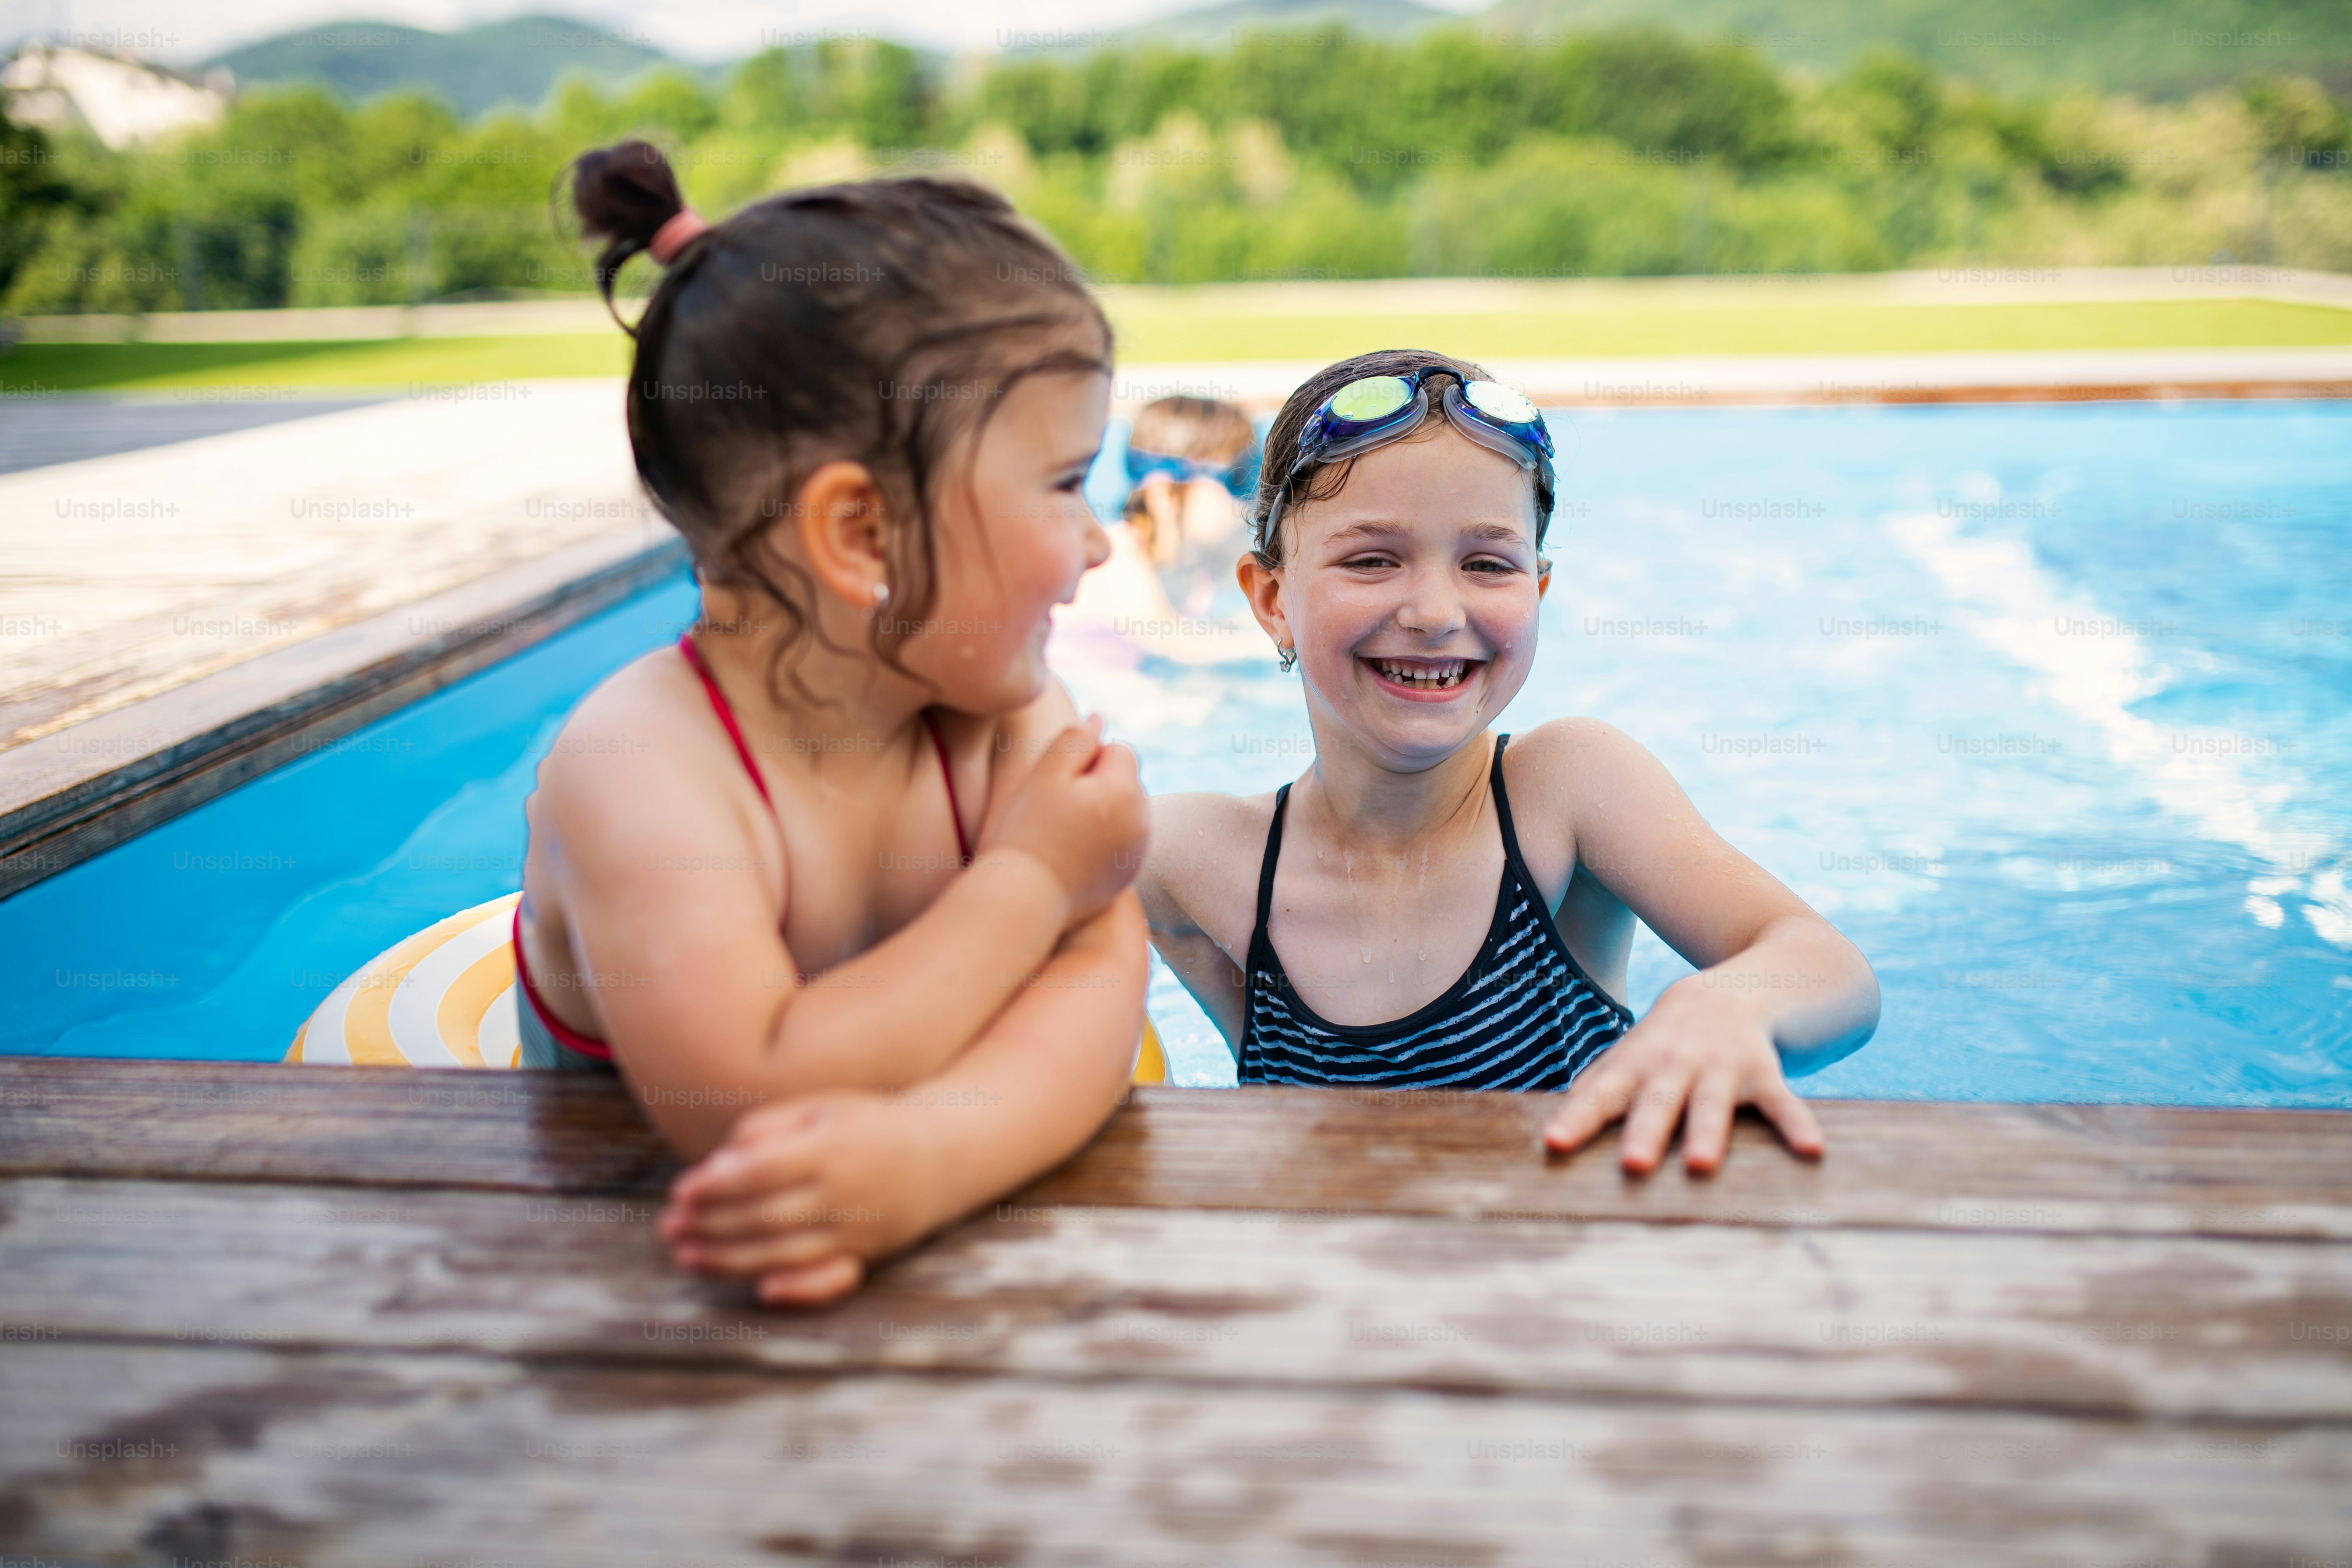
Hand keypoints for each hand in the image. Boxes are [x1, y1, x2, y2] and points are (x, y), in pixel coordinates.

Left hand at [657, 1089, 950, 1305]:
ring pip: (782, 1252)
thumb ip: (771, 1126)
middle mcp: (841, 1191)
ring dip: (728, 1259)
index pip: (759, 1172)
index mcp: (829, 1147)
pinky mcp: (863, 1252)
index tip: (679, 1192)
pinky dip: (792, 1288)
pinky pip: (821, 1276)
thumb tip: (722, 1161)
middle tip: (667, 1227)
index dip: (714, 1186)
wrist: (942, 1153)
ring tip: (685, 1256)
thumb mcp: (823, 1106)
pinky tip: (757, 1290)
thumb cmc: (867, 1123)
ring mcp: (854, 1227)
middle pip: (763, 1216)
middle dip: (708, 1225)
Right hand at [978, 715, 1147, 925]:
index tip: (1057, 786)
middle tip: (1056, 810)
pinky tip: (1070, 853)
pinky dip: (1102, 840)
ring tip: (1062, 833)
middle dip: (1097, 785)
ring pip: (1122, 810)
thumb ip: (1076, 740)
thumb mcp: (1045, 773)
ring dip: (1101, 811)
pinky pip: (1119, 840)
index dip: (1084, 761)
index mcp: (1127, 791)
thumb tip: (1100, 719)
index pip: (1118, 750)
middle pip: (1125, 781)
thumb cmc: (1028, 831)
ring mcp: (1138, 852)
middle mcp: (1143, 821)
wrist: (1024, 897)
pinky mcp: (1126, 875)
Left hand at [1541, 979, 1823, 1173]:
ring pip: (1712, 1104)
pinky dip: (1797, 1125)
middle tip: (1633, 1165)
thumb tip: (1548, 1133)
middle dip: (1645, 1132)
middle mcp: (1675, 1065)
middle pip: (1656, 1102)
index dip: (1576, 1118)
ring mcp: (1720, 1067)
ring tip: (1699, 1164)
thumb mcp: (1627, 1059)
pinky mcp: (1763, 1072)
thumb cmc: (1664, 1044)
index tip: (1553, 1144)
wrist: (1732, 990)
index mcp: (1635, 1065)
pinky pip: (1781, 1101)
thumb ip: (1593, 1093)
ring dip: (1707, 1133)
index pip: (1600, 1095)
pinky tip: (1812, 1151)